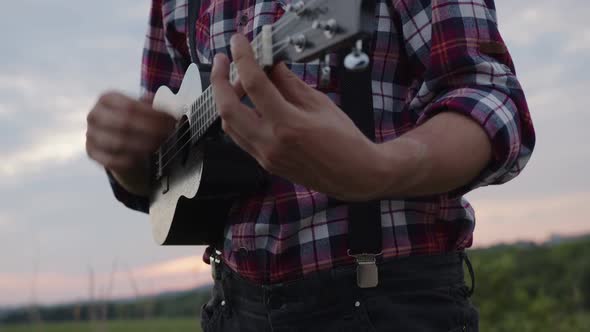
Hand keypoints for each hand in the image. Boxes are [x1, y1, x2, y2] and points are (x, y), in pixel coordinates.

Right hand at [86, 91, 175, 194]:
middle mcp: (95, 115)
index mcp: (107, 99)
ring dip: (144, 145)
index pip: (130, 106)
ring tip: (159, 144)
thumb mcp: (142, 110)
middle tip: (168, 133)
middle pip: (124, 123)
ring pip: (119, 142)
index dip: (153, 114)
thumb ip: (153, 106)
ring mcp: (92, 135)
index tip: (171, 120)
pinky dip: (131, 159)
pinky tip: (144, 157)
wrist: (118, 145)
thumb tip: (167, 105)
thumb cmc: (133, 124)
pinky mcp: (93, 154)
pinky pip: (113, 160)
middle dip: (151, 129)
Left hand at [211, 34, 388, 200]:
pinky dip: (237, 117)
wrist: (354, 175)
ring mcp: (266, 157)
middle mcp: (271, 143)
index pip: (255, 84)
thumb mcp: (319, 104)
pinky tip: (246, 104)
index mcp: (288, 125)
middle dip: (219, 81)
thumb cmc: (345, 141)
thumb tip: (271, 64)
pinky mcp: (265, 164)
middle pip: (228, 109)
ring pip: (229, 125)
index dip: (243, 58)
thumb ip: (290, 83)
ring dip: (226, 100)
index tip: (238, 43)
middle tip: (222, 61)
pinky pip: (240, 137)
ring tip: (236, 81)